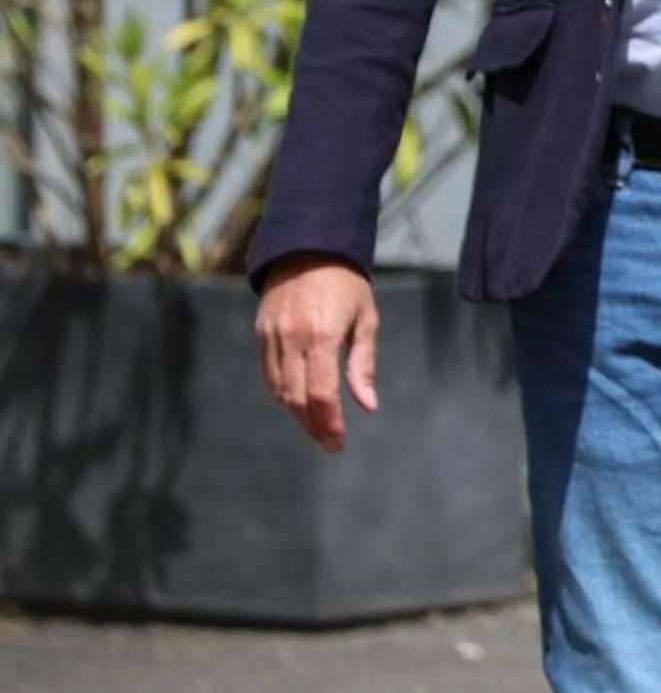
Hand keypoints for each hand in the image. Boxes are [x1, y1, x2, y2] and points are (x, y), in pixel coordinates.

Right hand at [255, 255, 379, 452]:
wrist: (308, 249)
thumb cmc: (346, 285)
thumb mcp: (365, 319)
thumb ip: (363, 364)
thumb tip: (367, 405)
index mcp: (323, 335)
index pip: (322, 392)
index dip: (329, 422)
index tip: (338, 442)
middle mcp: (293, 338)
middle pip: (297, 397)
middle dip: (313, 426)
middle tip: (329, 443)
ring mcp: (272, 337)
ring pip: (278, 390)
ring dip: (296, 414)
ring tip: (317, 428)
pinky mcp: (261, 334)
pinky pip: (268, 375)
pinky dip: (281, 394)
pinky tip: (296, 404)